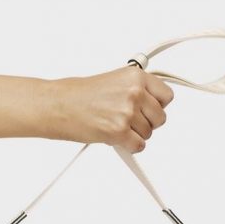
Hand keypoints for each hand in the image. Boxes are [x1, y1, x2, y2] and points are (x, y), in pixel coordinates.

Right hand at [48, 66, 173, 152]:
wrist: (58, 105)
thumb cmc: (79, 94)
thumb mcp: (113, 81)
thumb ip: (135, 90)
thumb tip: (151, 103)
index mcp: (135, 76)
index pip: (166, 96)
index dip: (157, 105)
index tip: (150, 108)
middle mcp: (134, 93)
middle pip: (160, 118)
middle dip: (146, 122)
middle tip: (129, 121)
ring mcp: (127, 112)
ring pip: (148, 133)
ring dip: (134, 134)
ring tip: (115, 125)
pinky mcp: (119, 131)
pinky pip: (139, 146)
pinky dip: (129, 146)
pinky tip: (116, 138)